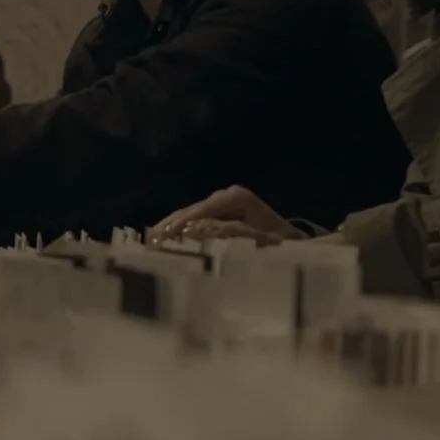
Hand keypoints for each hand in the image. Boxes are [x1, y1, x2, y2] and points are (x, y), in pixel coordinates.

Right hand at [149, 185, 305, 246]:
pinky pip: (191, 221)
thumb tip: (198, 231)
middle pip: (193, 210)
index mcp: (237, 197)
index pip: (206, 208)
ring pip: (188, 214)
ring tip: (149, 243)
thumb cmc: (279, 242)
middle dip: (171, 225)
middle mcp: (225, 196)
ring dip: (169, 228)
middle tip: (150, 242)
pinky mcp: (214, 214)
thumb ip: (232, 233)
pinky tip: (160, 241)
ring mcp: (218, 204)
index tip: (167, 234)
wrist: (289, 240)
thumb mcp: (262, 239)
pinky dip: (176, 231)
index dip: (185, 221)